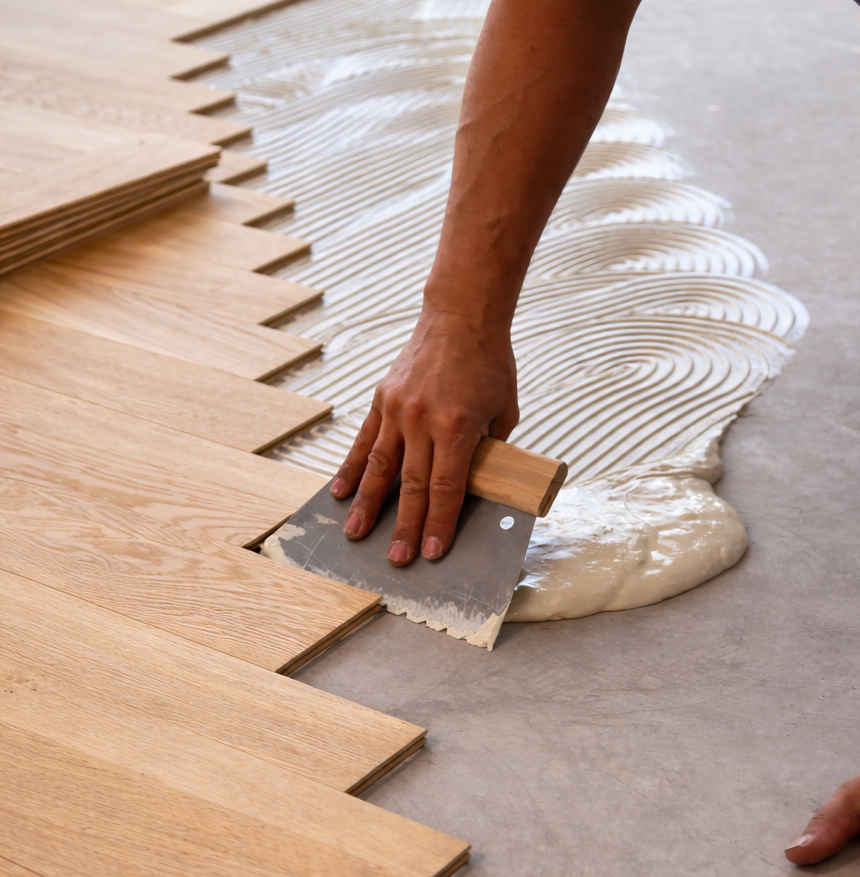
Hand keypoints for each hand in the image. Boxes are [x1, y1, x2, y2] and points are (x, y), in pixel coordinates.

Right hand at [330, 310, 518, 564]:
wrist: (461, 316)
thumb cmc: (490, 365)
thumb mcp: (504, 412)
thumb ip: (487, 451)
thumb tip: (475, 488)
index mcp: (456, 426)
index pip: (446, 487)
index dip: (438, 523)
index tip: (432, 552)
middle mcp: (421, 420)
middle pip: (410, 486)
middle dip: (404, 527)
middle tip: (397, 560)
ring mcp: (397, 409)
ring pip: (379, 467)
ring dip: (366, 505)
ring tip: (355, 535)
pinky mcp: (382, 399)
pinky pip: (363, 440)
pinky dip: (351, 468)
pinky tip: (340, 493)